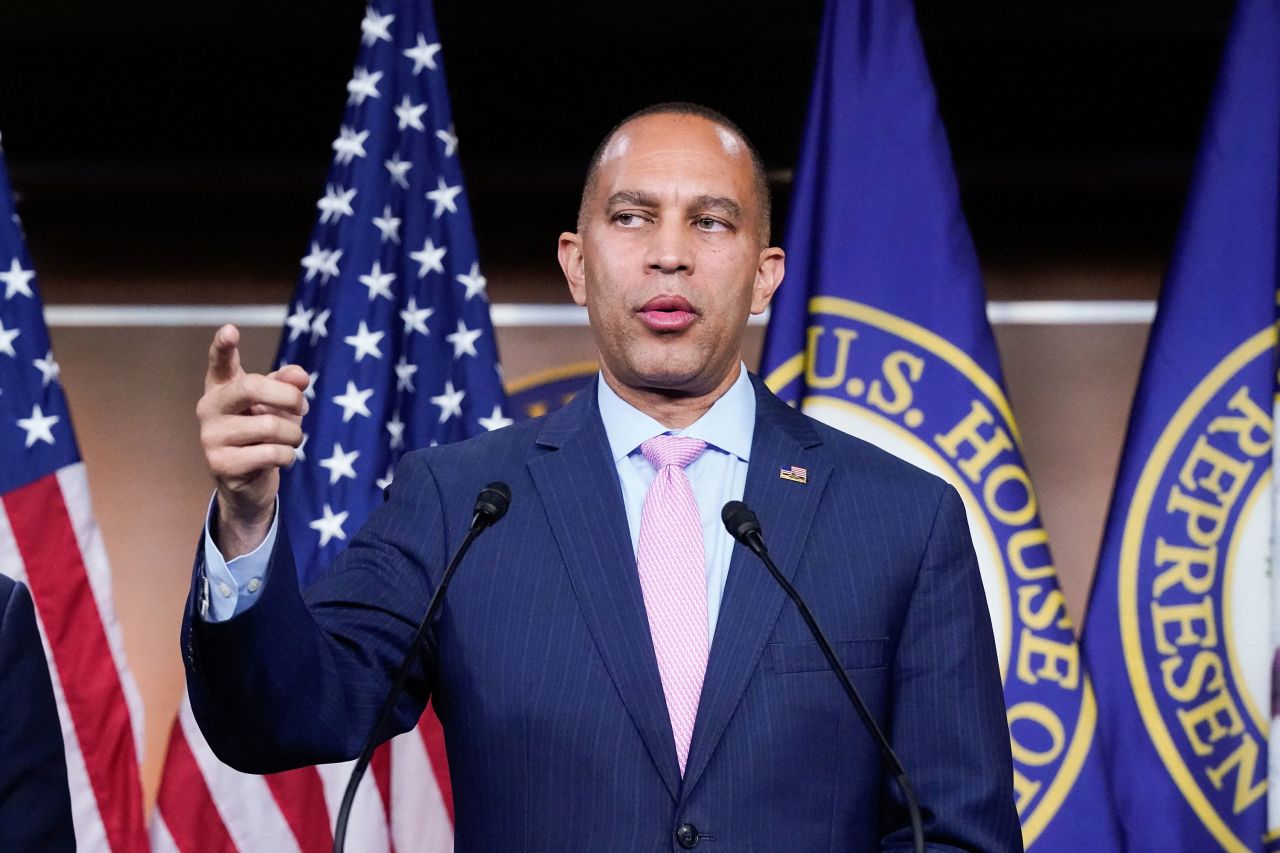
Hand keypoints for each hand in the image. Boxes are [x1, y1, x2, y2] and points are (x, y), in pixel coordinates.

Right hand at [196, 324, 308, 557]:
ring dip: (294, 435)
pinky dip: (287, 456)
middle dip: (288, 396)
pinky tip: (281, 459)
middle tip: (303, 408)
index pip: (220, 362)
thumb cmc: (264, 434)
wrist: (248, 482)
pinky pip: (271, 453)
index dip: (223, 346)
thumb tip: (300, 376)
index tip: (230, 330)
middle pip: (252, 387)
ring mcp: (211, 436)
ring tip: (291, 440)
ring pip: (270, 426)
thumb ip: (288, 385)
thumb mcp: (278, 405)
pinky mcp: (220, 464)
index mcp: (222, 387)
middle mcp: (209, 407)